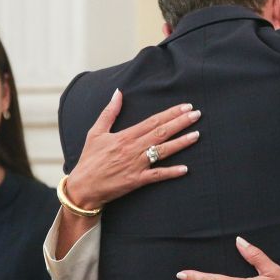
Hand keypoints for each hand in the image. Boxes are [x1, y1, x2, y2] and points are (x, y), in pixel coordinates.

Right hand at [64, 89, 200, 208]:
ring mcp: (136, 165)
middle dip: (180, 123)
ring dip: (181, 143)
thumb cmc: (89, 159)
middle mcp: (132, 148)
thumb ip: (109, 112)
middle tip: (196, 114)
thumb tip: (118, 92)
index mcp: (125, 136)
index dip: (170, 113)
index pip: (152, 121)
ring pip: (162, 151)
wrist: (83, 187)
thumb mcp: (95, 132)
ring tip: (197, 135)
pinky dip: (171, 172)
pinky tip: (185, 169)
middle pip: (161, 133)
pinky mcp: (136, 181)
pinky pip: (157, 176)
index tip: (185, 107)